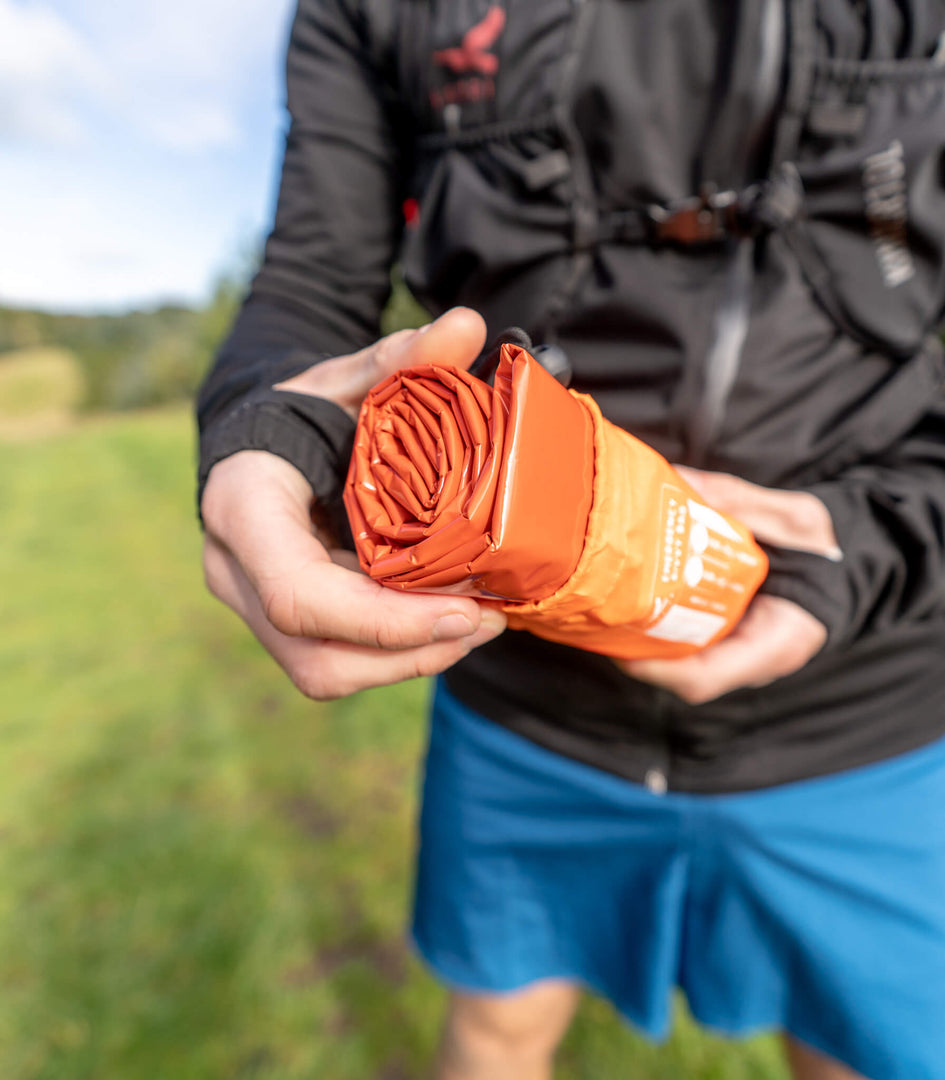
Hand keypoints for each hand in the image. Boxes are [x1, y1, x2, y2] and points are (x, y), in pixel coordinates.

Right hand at [201, 308, 506, 700]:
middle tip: (488, 620)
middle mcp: (236, 571)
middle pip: (317, 655)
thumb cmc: (306, 412)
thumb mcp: (349, 379)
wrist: (260, 445)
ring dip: (412, 660)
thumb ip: (403, 359)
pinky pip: (341, 660)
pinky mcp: (286, 624)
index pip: (296, 593)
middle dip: (410, 652)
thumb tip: (468, 325)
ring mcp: (255, 605)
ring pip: (329, 672)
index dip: (382, 620)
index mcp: (241, 508)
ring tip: (481, 623)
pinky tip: (453, 620)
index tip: (463, 610)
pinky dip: (402, 651)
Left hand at [620, 468, 837, 704]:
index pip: (705, 677)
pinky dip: (660, 632)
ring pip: (684, 667)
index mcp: (777, 639)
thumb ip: (738, 501)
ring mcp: (745, 655)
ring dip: (643, 646)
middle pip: (685, 676)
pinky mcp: (734, 641)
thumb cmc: (827, 545)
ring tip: (604, 614)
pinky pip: (692, 649)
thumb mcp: (794, 518)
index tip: (620, 649)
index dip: (657, 670)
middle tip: (597, 621)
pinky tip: (632, 603)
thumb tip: (681, 481)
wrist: (851, 560)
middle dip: (638, 655)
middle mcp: (756, 658)